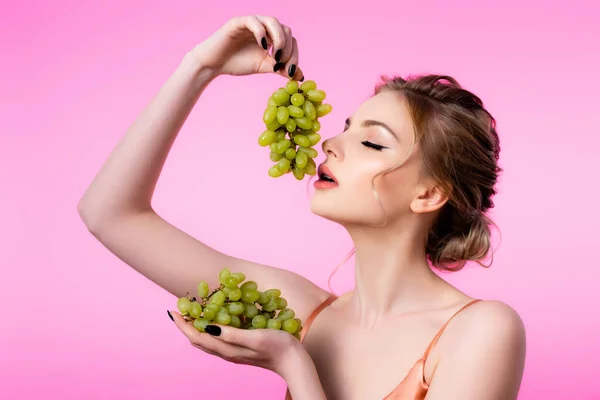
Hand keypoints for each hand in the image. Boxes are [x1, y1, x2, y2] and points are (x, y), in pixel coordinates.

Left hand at [169, 310, 301, 377]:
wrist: (294, 362)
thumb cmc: (278, 347)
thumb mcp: (255, 337)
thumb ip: (232, 334)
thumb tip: (208, 327)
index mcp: (227, 349)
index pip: (197, 337)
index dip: (183, 324)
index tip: (172, 310)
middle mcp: (227, 352)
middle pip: (198, 340)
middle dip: (186, 325)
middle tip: (179, 308)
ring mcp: (234, 352)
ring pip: (208, 340)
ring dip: (197, 326)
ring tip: (193, 311)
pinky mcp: (241, 349)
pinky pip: (219, 339)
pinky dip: (211, 327)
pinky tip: (218, 318)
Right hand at [190, 15, 302, 79]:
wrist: (214, 64)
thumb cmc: (237, 63)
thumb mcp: (263, 67)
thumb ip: (280, 69)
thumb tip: (300, 76)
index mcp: (271, 35)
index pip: (291, 39)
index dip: (294, 55)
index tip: (291, 72)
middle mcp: (264, 26)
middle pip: (286, 29)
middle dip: (287, 49)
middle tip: (280, 64)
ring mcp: (252, 22)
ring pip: (273, 21)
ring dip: (279, 40)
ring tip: (273, 56)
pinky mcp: (238, 21)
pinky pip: (254, 21)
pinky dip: (261, 33)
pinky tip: (262, 47)